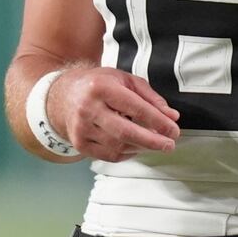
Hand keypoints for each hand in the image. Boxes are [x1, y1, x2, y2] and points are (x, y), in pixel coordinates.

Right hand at [48, 67, 180, 161]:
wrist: (64, 95)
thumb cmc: (98, 85)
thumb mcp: (125, 80)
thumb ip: (150, 97)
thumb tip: (171, 116)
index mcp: (102, 88)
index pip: (135, 108)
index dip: (158, 121)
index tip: (173, 130)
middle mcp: (88, 108)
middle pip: (126, 132)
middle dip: (152, 141)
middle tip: (169, 145)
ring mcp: (81, 128)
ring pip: (118, 146)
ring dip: (141, 147)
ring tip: (154, 143)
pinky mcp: (80, 143)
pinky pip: (109, 155)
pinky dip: (127, 153)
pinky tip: (136, 147)